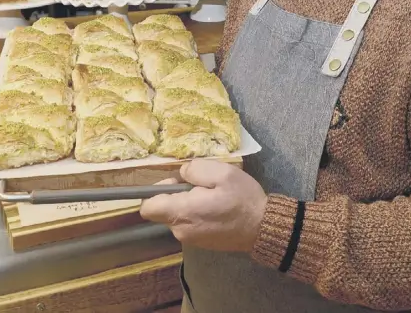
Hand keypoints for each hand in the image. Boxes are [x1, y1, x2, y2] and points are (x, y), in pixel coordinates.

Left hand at [140, 159, 266, 252]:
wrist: (262, 228)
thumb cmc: (243, 199)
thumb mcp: (222, 172)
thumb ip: (195, 169)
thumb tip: (182, 173)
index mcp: (184, 212)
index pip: (148, 207)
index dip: (155, 191)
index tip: (176, 182)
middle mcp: (181, 230)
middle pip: (162, 209)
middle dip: (175, 194)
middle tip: (201, 185)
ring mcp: (190, 239)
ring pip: (176, 215)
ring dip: (187, 203)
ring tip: (212, 195)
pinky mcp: (199, 242)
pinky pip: (187, 223)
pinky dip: (195, 213)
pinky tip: (215, 207)